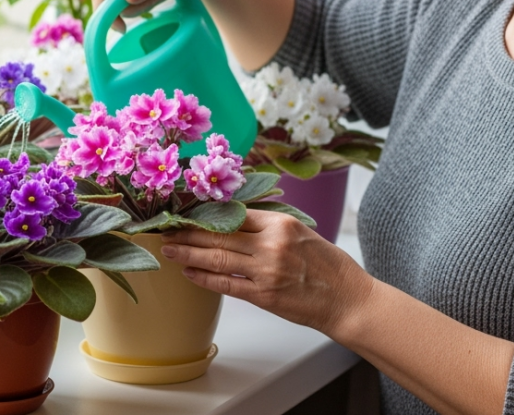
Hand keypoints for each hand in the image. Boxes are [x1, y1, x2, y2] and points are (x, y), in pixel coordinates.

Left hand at [160, 210, 374, 335]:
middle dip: (188, 232)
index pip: (234, 214)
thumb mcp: (302, 232)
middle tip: (166, 229)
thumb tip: (234, 219)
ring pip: (217, 259)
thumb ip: (269, 225)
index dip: (206, 213)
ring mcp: (266, 271)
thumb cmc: (328, 267)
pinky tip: (189, 273)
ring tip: (169, 249)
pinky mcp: (263, 296)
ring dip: (188, 254)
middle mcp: (271, 245)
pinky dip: (204, 278)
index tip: (186, 212)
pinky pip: (225, 285)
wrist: (348, 300)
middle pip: (219, 235)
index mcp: (281, 224)